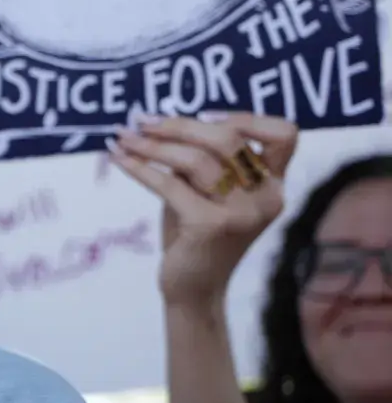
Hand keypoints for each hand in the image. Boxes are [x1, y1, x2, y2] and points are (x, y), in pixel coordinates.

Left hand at [109, 113, 297, 307]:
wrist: (193, 289)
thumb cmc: (197, 234)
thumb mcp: (207, 191)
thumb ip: (202, 159)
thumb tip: (159, 120)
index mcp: (274, 183)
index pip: (284, 134)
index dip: (246, 117)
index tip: (203, 113)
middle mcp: (266, 197)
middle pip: (228, 139)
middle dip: (180, 125)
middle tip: (142, 121)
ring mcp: (242, 213)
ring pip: (195, 159)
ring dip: (152, 145)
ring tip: (123, 138)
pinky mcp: (210, 226)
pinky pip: (169, 184)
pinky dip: (139, 168)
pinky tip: (119, 159)